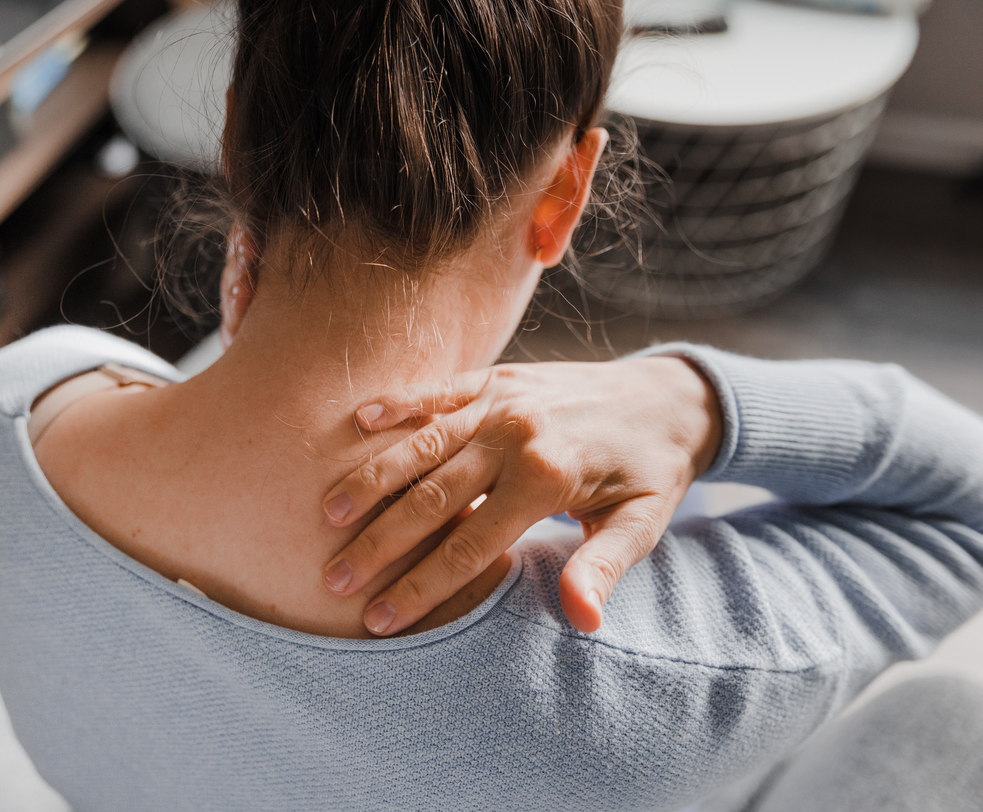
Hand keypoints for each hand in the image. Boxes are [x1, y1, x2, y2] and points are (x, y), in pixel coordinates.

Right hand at [321, 357, 722, 635]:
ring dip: (371, 479)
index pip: (470, 545)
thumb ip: (603, 567)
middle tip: (333, 578)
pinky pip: (437, 390)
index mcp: (548, 477)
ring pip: (421, 444)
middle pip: (431, 498)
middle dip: (379, 543)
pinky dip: (396, 404)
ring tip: (328, 515)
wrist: (670, 394)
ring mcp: (501, 400)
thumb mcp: (642, 523)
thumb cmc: (652, 469)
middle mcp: (516, 434)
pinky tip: (357, 421)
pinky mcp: (496, 377)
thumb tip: (581, 621)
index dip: (421, 586)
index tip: (382, 619)